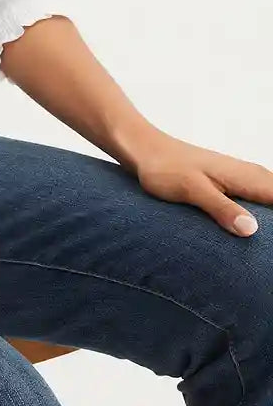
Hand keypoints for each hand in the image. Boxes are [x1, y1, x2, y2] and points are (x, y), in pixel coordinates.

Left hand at [130, 129, 271, 235]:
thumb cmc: (165, 167)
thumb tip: (250, 229)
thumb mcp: (192, 189)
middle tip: (265, 254)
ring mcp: (244, 180)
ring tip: (261, 249)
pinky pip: (257, 202)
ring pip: (270, 202)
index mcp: (248, 177)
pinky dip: (261, 217)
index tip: (269, 245)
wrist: (146, 151)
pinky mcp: (232, 186)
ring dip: (269, 221)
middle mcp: (252, 176)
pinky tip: (251, 233)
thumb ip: (221, 207)